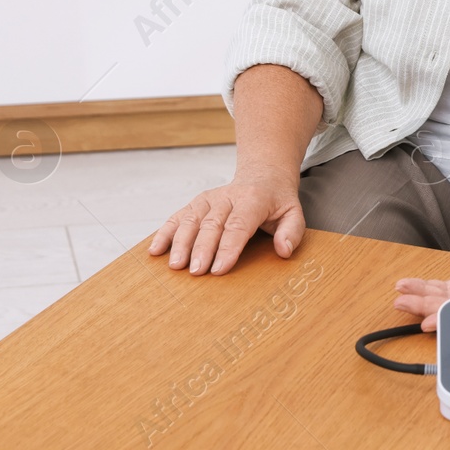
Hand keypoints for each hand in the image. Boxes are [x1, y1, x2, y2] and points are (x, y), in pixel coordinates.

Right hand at [148, 167, 304, 274]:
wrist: (263, 177)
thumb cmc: (277, 202)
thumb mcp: (294, 213)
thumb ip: (292, 232)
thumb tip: (284, 250)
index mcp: (253, 199)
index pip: (239, 225)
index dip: (228, 247)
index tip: (219, 269)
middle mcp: (227, 197)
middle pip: (212, 224)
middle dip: (203, 249)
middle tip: (196, 272)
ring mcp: (209, 199)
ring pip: (191, 219)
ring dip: (180, 242)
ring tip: (175, 265)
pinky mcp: (196, 203)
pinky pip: (177, 217)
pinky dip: (165, 232)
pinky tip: (155, 250)